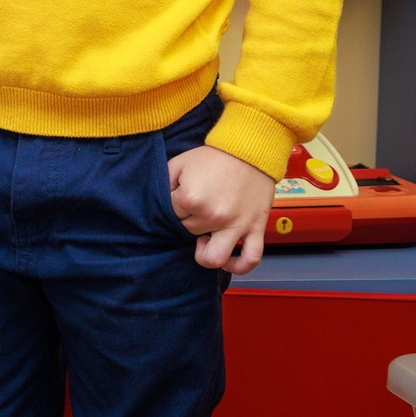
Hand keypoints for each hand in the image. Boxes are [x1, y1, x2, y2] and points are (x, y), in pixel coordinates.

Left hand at [168, 144, 274, 273]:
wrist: (250, 150)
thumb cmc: (212, 157)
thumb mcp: (178, 163)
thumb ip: (164, 185)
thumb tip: (160, 204)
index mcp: (191, 198)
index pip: (170, 216)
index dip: (175, 205)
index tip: (183, 195)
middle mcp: (213, 215)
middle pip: (189, 232)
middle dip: (189, 220)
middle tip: (197, 205)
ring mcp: (236, 225)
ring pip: (214, 258)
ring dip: (205, 252)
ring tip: (204, 239)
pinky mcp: (255, 228)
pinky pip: (250, 259)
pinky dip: (239, 266)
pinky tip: (228, 260)